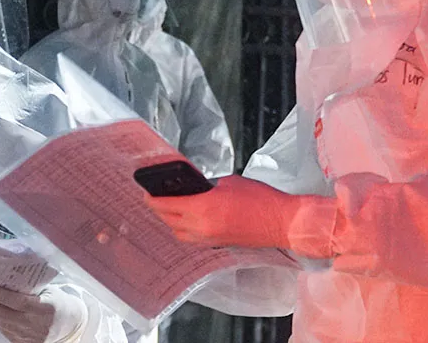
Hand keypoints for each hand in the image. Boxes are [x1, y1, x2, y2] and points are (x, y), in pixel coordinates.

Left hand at [0, 285, 86, 342]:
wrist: (71, 326)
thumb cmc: (60, 302)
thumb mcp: (50, 291)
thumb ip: (31, 287)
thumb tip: (7, 275)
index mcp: (44, 309)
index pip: (17, 301)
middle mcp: (35, 325)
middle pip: (4, 314)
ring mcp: (28, 337)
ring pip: (2, 323)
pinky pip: (6, 331)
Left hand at [146, 174, 303, 248]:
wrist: (282, 222)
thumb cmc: (261, 200)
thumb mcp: (229, 182)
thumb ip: (208, 186)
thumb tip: (196, 188)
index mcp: (202, 208)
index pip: (166, 206)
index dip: (152, 199)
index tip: (145, 192)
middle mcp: (202, 227)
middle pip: (168, 221)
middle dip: (158, 209)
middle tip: (153, 198)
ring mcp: (210, 239)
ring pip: (178, 233)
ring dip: (170, 222)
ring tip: (169, 208)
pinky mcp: (218, 244)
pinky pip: (192, 239)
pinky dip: (185, 230)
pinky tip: (187, 220)